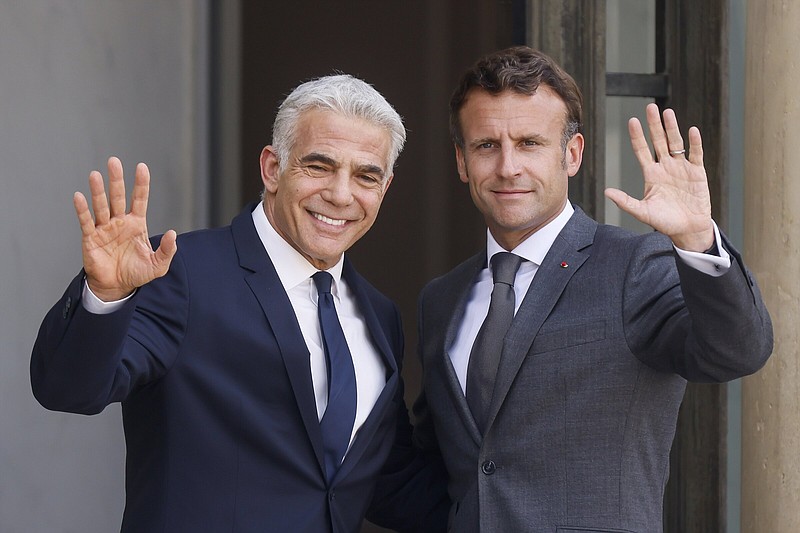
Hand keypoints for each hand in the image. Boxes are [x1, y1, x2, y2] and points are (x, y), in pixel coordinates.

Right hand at [74, 156, 176, 300]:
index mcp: (136, 224)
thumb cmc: (137, 273)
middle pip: (118, 197)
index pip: (139, 199)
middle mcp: (120, 222)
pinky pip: (86, 222)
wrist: (117, 288)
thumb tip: (172, 233)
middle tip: (114, 161)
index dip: (141, 184)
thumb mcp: (158, 264)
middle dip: (116, 180)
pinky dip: (82, 210)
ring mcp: (104, 229)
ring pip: (101, 206)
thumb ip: (167, 250)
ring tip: (95, 175)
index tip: (142, 167)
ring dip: (98, 191)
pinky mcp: (91, 238)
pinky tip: (79, 196)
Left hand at [604, 103, 713, 251]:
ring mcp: (682, 168)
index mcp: (651, 174)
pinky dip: (694, 143)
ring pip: (676, 143)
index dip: (638, 136)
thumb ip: (625, 201)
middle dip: (654, 125)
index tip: (632, 121)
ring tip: (667, 113)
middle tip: (650, 107)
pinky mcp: (697, 172)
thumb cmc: (664, 222)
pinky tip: (691, 130)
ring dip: (672, 128)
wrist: (687, 229)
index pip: (642, 150)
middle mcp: (665, 167)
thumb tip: (607, 191)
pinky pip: (696, 154)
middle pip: (659, 141)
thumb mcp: (642, 211)